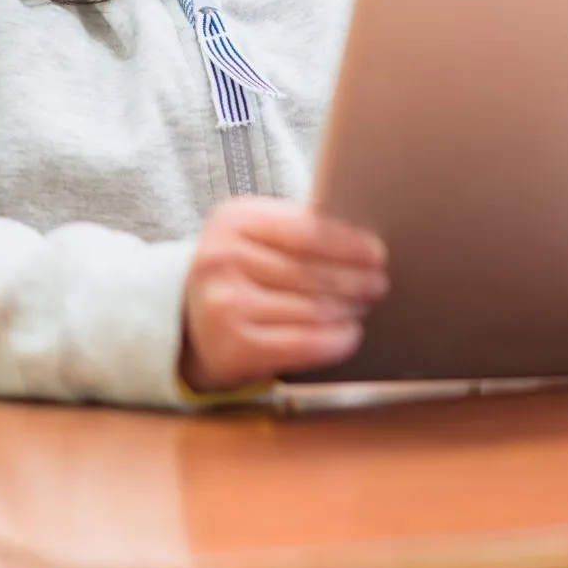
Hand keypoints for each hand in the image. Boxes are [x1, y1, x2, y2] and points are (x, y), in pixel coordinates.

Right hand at [179, 198, 389, 392]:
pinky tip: (349, 335)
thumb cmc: (239, 270)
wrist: (188, 319)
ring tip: (363, 307)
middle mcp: (222, 260)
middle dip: (355, 280)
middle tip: (379, 284)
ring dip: (347, 310)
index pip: (306, 231)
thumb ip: (299, 229)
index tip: (377, 254)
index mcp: (234, 220)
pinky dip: (334, 340)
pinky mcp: (232, 347)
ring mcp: (224, 305)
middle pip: (310, 272)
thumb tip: (366, 242)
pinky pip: (301, 343)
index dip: (348, 245)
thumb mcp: (257, 234)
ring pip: (310, 308)